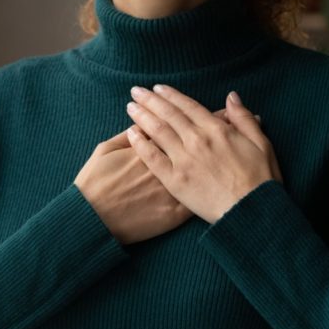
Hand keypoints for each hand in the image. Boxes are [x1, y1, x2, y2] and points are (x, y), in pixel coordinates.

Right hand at [73, 106, 241, 244]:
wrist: (95, 220)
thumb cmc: (96, 183)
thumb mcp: (105, 150)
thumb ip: (125, 135)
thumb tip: (139, 124)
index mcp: (152, 145)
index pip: (180, 123)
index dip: (196, 115)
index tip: (212, 108)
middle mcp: (167, 164)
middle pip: (197, 141)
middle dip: (215, 126)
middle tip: (228, 115)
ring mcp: (174, 189)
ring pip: (204, 166)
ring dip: (221, 151)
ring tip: (233, 138)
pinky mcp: (175, 212)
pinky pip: (201, 197)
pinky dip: (216, 185)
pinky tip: (227, 174)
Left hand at [124, 85, 281, 223]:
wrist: (252, 212)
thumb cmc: (261, 180)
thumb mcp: (261, 143)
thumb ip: (244, 118)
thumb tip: (232, 96)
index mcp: (216, 130)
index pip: (188, 106)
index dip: (171, 95)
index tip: (158, 88)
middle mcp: (197, 140)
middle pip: (168, 114)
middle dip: (150, 100)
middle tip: (135, 91)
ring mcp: (184, 160)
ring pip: (157, 131)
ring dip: (142, 116)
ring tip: (130, 106)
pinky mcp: (175, 181)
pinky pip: (152, 158)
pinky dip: (140, 144)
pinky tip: (131, 134)